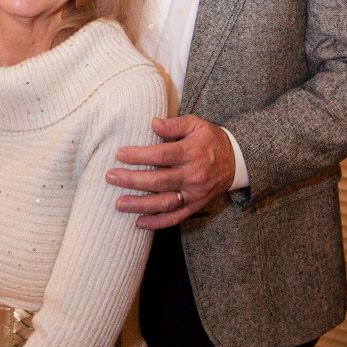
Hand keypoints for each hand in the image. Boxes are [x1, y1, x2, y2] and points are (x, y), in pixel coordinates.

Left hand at [108, 115, 234, 229]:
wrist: (235, 161)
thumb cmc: (210, 140)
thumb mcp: (196, 124)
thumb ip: (175, 124)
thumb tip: (153, 123)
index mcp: (192, 152)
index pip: (161, 155)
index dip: (139, 156)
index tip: (120, 154)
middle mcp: (193, 175)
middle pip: (158, 180)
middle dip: (132, 180)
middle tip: (111, 177)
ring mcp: (194, 193)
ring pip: (164, 202)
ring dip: (140, 204)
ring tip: (119, 203)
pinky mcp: (195, 206)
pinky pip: (175, 217)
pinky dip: (157, 222)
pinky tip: (138, 223)